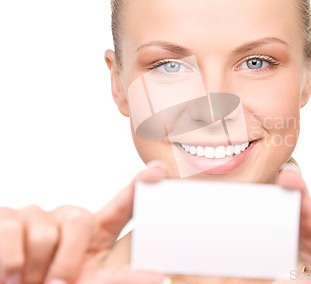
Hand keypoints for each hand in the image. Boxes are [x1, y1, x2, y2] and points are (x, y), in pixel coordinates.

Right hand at [0, 161, 169, 283]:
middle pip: (78, 220)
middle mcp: (69, 219)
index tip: (159, 170)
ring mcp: (37, 216)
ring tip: (28, 282)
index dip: (139, 186)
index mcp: (97, 233)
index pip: (123, 205)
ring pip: (41, 231)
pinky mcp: (6, 218)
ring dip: (33, 268)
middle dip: (65, 261)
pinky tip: (8, 275)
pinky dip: (8, 261)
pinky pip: (9, 230)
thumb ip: (123, 279)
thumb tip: (162, 278)